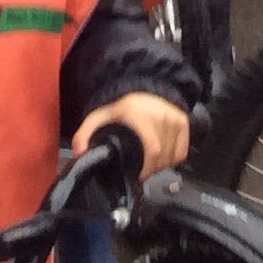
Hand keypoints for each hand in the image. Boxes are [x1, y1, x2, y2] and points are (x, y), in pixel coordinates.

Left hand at [75, 92, 192, 175]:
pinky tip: (162, 158)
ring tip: (149, 165)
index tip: (137, 176)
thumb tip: (79, 156)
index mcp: (140, 117)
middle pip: (162, 157)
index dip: (146, 169)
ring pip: (172, 156)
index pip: (152, 150)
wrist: (142, 86)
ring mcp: (174, 119)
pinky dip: (173, 159)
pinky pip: (182, 152)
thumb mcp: (98, 117)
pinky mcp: (183, 121)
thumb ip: (84, 135)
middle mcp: (161, 117)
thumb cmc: (119, 106)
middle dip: (151, 170)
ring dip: (161, 166)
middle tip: (140, 171)